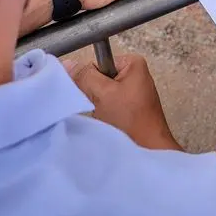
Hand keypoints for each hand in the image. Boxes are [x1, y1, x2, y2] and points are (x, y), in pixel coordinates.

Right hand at [64, 50, 180, 151]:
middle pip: (98, 79)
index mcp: (133, 64)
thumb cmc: (130, 122)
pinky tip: (108, 123)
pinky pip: (108, 106)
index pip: (96, 64)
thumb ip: (85, 76)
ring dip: (97, 105)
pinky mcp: (130, 108)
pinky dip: (103, 113)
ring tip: (104, 117)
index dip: (89, 80)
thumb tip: (68, 64)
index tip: (91, 96)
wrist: (147, 151)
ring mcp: (133, 93)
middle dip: (93, 94)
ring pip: (101, 94)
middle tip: (99, 108)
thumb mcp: (103, 94)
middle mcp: (135, 75)